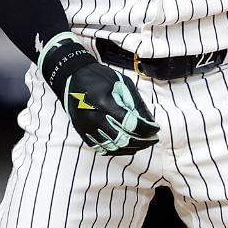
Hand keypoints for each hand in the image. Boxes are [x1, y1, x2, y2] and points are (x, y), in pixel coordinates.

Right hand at [40, 33, 160, 155]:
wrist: (71, 77)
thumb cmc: (98, 77)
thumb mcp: (122, 84)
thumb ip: (136, 104)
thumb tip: (150, 122)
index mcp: (104, 103)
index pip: (131, 125)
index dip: (147, 130)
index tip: (156, 129)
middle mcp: (94, 118)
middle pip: (123, 139)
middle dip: (142, 141)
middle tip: (152, 139)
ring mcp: (87, 128)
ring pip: (113, 148)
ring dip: (131, 148)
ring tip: (143, 144)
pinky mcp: (83, 133)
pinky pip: (102, 148)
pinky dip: (117, 150)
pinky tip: (127, 147)